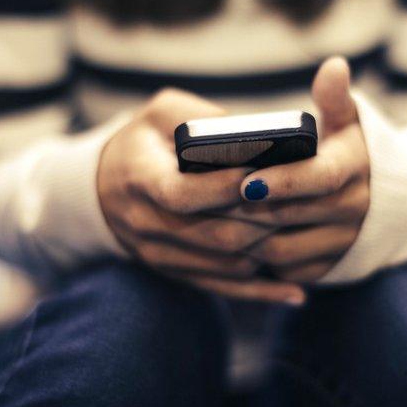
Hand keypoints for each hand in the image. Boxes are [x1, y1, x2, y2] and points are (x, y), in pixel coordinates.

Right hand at [97, 88, 305, 303]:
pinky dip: (260, 292)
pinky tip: (294, 292)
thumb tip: (259, 137)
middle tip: (302, 207)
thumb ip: (203, 119)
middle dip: (262, 221)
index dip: (224, 188)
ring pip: (224, 265)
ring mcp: (160, 255)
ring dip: (267, 253)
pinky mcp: (176, 273)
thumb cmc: (144, 142)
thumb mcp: (162, 113)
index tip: (263, 174)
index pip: (182, 194)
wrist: (103, 188)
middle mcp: (147, 223)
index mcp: (140, 179)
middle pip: (214, 234)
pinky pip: (222, 289)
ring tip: (304, 237)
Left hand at [222, 57, 369, 282]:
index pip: (318, 178)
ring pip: (281, 249)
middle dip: (246, 210)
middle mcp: (353, 210)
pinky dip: (256, 261)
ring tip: (212, 220)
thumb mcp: (348, 121)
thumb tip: (334, 66)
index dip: (283, 180)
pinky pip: (284, 270)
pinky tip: (229, 242)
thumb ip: (336, 97)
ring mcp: (340, 244)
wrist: (384, 201)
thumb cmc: (350, 150)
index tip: (247, 179)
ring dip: (244, 237)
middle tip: (206, 201)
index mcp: (354, 169)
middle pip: (290, 216)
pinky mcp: (327, 269)